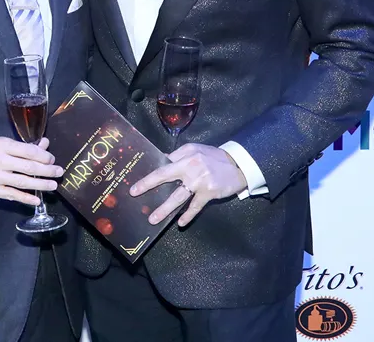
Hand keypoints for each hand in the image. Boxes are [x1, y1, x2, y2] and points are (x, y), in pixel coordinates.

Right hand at [0, 137, 63, 205]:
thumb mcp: (6, 145)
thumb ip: (26, 146)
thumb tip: (46, 144)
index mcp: (2, 145)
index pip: (28, 151)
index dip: (43, 156)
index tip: (52, 160)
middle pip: (27, 167)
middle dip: (46, 170)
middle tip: (59, 172)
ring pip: (22, 182)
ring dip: (40, 184)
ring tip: (53, 185)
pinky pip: (12, 195)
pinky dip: (26, 198)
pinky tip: (37, 200)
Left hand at [128, 143, 246, 227]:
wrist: (239, 164)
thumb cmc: (215, 158)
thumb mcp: (196, 150)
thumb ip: (179, 156)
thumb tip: (162, 161)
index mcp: (185, 155)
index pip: (163, 164)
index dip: (150, 172)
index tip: (137, 180)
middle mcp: (190, 166)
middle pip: (165, 176)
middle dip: (148, 185)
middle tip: (135, 193)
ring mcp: (199, 180)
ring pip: (178, 197)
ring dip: (165, 208)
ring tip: (153, 219)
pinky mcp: (209, 192)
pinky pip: (195, 206)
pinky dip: (188, 215)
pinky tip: (180, 223)